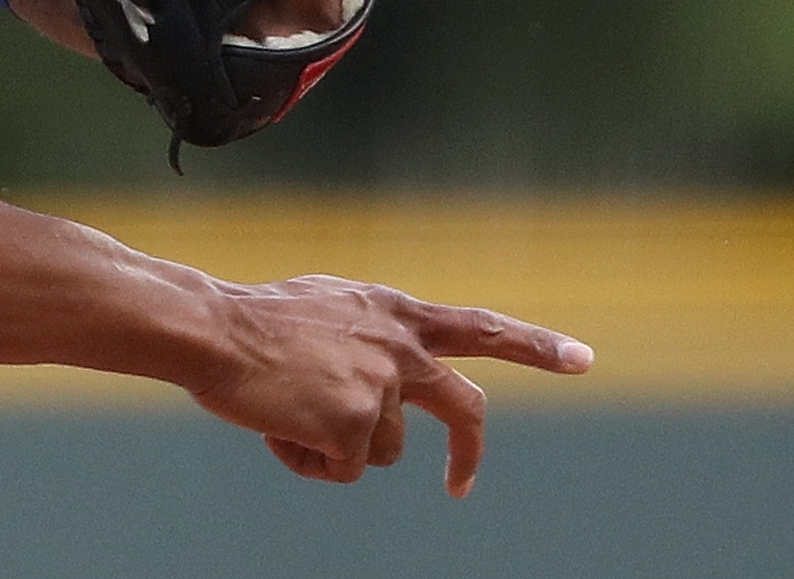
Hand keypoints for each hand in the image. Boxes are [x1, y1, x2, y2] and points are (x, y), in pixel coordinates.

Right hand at [189, 275, 593, 496]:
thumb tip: (386, 375)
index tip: (583, 358)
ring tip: (285, 412)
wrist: (210, 330)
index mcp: (393, 312)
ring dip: (336, 446)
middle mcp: (401, 348)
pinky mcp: (356, 427)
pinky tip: (277, 426)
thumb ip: (367, 332)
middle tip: (459, 486)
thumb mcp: (326, 307)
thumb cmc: (249, 320)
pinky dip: (307, 461)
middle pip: (465, 410)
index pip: (480, 327)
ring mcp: (383, 389)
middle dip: (468, 455)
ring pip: (382, 452)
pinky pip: (341, 470)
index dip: (534, 345)